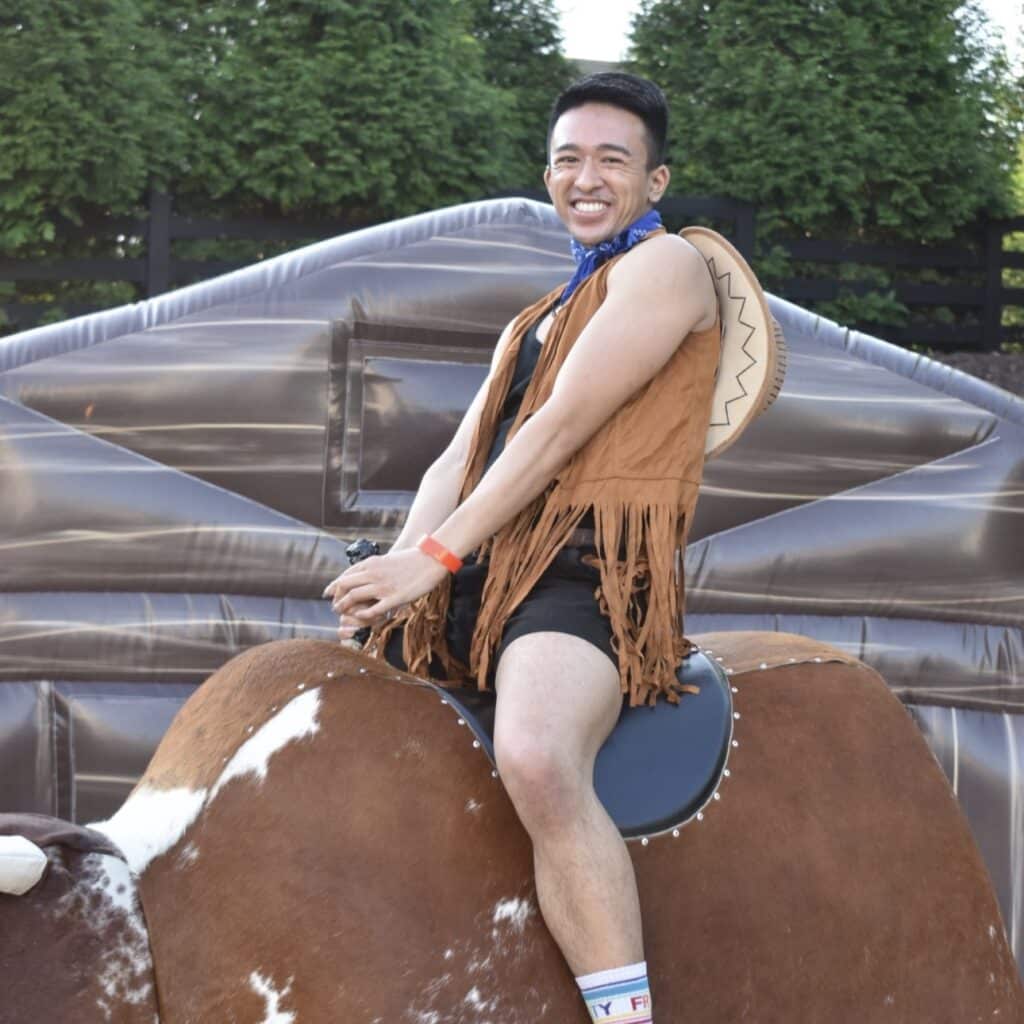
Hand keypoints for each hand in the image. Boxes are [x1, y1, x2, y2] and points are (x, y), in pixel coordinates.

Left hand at [322, 547, 448, 635]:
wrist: (431, 559)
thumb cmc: (411, 559)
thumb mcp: (387, 559)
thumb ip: (374, 567)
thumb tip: (366, 574)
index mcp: (371, 563)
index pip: (345, 576)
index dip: (334, 586)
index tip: (328, 593)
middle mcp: (373, 574)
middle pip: (344, 587)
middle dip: (336, 598)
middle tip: (335, 607)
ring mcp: (383, 586)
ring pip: (354, 597)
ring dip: (344, 607)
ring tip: (342, 613)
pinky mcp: (395, 598)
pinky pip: (373, 609)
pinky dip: (363, 614)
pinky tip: (361, 617)